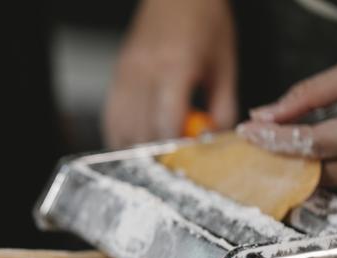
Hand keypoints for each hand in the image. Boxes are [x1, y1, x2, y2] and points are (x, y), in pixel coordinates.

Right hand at [103, 0, 236, 146]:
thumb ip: (223, 107)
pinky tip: (137, 139)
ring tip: (156, 150)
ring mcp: (126, 74)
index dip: (177, 147)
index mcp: (175, 67)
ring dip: (138, 146)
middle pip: (141, 132)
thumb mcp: (225, 65)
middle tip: (174, 157)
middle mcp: (144, 72)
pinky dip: (121, 134)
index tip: (189, 155)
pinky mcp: (117, 76)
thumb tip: (216, 140)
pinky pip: (110, 117)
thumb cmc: (205, 22)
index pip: (166, 123)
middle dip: (158, 151)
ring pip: (121, 128)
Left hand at [237, 41, 336, 186]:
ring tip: (283, 145)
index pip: (316, 142)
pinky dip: (336, 169)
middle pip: (326, 172)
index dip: (276, 139)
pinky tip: (317, 155)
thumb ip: (311, 94)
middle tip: (260, 142)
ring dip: (309, 167)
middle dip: (288, 159)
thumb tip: (266, 116)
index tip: (250, 132)